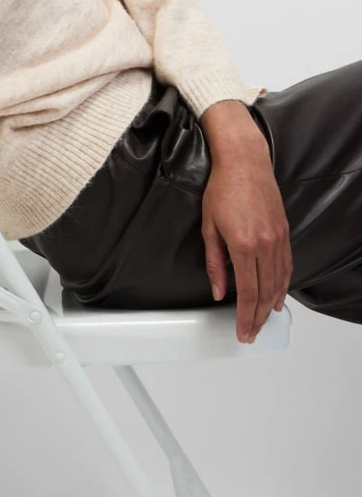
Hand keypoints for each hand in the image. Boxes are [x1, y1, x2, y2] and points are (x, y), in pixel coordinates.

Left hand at [201, 141, 292, 342]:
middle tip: (250, 334)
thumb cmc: (222, 189)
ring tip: (262, 322)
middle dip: (257, 317)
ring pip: (279, 282)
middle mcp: (265, 244)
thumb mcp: (209, 227)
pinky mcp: (284, 232)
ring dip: (270, 305)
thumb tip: (219, 291)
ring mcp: (278, 238)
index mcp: (243, 245)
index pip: (247, 292)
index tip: (242, 331)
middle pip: (265, 292)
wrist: (244, 162)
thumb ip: (214, 263)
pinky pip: (286, 266)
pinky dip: (283, 285)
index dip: (244, 316)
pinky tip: (277, 297)